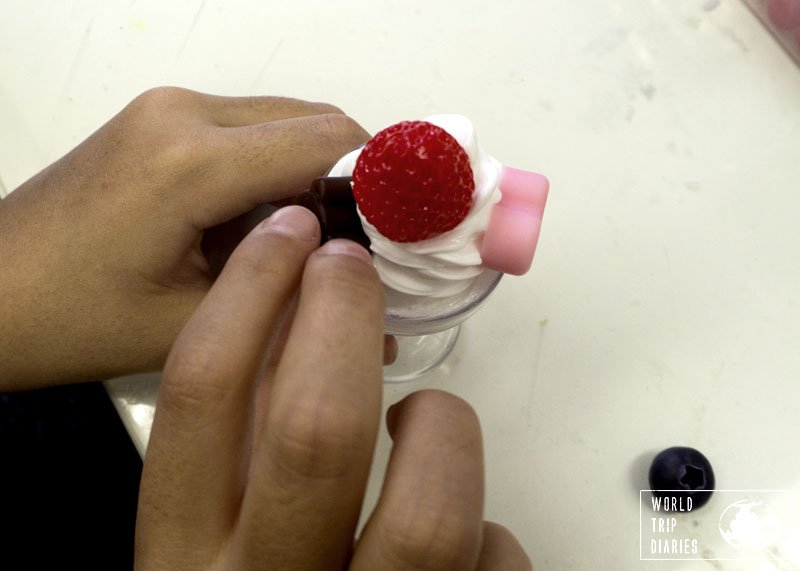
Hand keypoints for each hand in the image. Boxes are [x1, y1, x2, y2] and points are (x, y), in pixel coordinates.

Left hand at [0, 87, 368, 387]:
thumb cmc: (71, 317)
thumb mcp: (194, 328)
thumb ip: (289, 310)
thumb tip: (378, 326)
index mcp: (194, 161)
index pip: (330, 140)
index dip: (382, 183)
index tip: (405, 235)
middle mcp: (184, 112)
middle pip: (315, 120)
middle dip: (353, 182)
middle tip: (364, 250)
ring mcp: (168, 109)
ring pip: (285, 121)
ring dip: (315, 175)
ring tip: (316, 245)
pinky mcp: (160, 120)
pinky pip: (249, 129)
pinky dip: (278, 169)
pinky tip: (269, 227)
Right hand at [135, 209, 531, 569]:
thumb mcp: (211, 546)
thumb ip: (235, 461)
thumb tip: (285, 339)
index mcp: (183, 562)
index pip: (200, 395)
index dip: (248, 293)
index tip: (289, 235)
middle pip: (317, 428)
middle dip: (343, 320)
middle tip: (355, 268)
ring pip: (432, 508)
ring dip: (442, 429)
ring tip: (428, 419)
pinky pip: (495, 562)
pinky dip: (493, 531)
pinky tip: (469, 538)